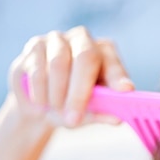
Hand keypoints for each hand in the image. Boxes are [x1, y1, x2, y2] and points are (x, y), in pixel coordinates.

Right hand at [8, 26, 133, 128]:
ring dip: (57, 95)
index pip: (113, 62)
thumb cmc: (73, 104)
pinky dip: (40, 92)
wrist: (40, 103)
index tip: (125, 90)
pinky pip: (37, 69)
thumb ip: (103, 113)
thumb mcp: (90, 112)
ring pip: (58, 64)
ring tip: (57, 112)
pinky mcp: (34, 46)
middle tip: (74, 118)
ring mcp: (57, 39)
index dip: (118, 76)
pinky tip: (42, 103)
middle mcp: (83, 39)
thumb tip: (117, 119)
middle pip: (85, 57)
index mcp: (105, 53)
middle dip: (79, 92)